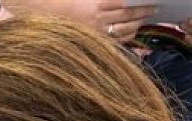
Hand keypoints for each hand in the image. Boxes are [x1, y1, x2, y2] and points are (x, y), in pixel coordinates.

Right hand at [0, 0, 156, 43]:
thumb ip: (105, 0)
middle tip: (153, 10)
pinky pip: (113, 44)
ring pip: (122, 32)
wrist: (38, 19)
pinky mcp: (89, 44)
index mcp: (95, 5)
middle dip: (143, 14)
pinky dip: (125, 40)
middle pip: (127, 18)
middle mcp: (96, 21)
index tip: (153, 2)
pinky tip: (132, 36)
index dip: (142, 4)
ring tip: (144, 22)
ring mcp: (92, 34)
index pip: (126, 4)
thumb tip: (124, 1)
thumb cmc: (59, 5)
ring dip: (136, 27)